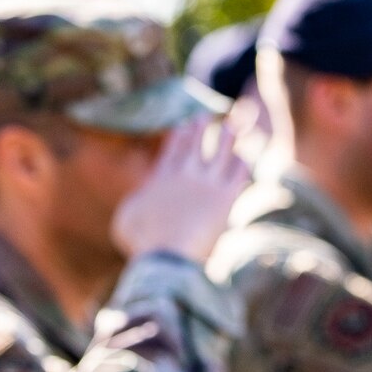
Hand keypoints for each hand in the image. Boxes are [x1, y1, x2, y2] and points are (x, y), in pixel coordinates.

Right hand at [111, 116, 251, 262]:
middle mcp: (185, 174)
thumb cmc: (142, 243)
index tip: (184, 125)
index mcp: (162, 178)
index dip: (180, 137)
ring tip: (232, 126)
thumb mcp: (125, 221)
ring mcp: (207, 183)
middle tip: (204, 116)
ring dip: (227, 137)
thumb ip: (133, 205)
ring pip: (222, 151)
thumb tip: (139, 199)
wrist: (167, 254)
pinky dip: (243, 162)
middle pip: (196, 144)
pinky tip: (246, 156)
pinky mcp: (226, 196)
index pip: (173, 151)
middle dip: (201, 129)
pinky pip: (239, 172)